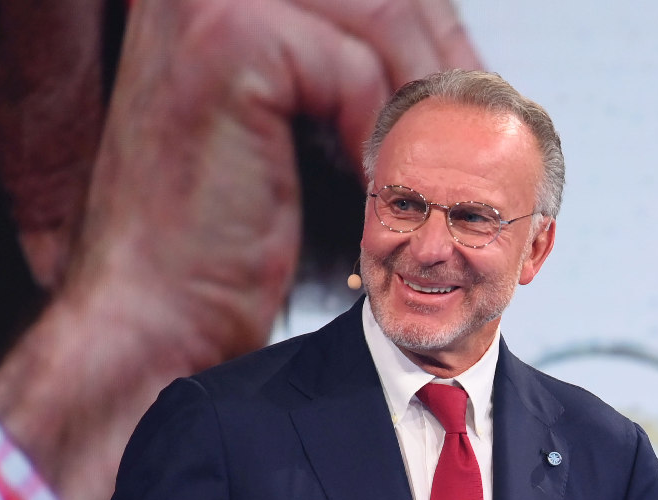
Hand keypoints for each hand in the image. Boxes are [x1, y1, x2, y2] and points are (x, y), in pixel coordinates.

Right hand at [0, 0, 477, 499]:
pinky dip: (383, 131)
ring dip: (430, 96)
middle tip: (495, 122)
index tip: (481, 93)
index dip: (431, 31)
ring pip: (382, 20)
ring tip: (457, 156)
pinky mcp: (232, 41)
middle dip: (447, 56)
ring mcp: (211, 2)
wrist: (161, 312)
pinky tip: (384, 181)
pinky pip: (356, 70)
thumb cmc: (219, 240)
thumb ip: (336, 74)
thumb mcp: (284, 132)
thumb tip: (439, 52)